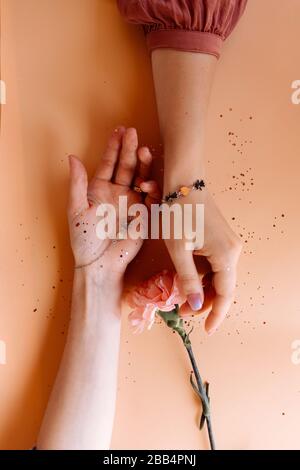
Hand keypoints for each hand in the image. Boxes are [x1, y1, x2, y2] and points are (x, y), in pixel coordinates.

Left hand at [67, 127, 157, 280]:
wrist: (99, 262)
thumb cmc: (85, 238)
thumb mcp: (76, 208)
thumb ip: (77, 183)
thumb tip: (72, 157)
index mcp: (100, 189)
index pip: (109, 163)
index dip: (113, 147)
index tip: (118, 130)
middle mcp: (118, 192)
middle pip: (126, 166)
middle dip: (129, 149)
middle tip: (132, 132)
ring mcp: (132, 202)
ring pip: (140, 177)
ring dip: (142, 164)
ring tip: (143, 150)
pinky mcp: (144, 214)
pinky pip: (151, 197)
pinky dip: (151, 187)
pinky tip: (145, 181)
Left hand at [164, 188, 241, 334]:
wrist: (184, 181)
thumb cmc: (178, 213)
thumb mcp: (178, 250)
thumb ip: (187, 279)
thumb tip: (195, 305)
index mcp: (226, 256)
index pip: (225, 294)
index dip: (216, 314)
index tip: (207, 330)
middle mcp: (233, 250)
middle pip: (224, 286)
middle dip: (205, 302)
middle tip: (181, 312)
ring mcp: (228, 242)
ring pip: (219, 275)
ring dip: (203, 288)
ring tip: (180, 297)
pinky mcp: (221, 237)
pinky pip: (215, 263)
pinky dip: (203, 274)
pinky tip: (187, 278)